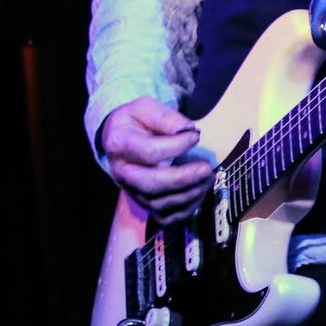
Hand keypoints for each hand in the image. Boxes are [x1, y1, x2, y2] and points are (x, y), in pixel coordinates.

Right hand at [97, 97, 213, 222]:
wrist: (119, 137)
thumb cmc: (135, 121)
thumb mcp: (145, 108)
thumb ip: (165, 117)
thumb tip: (189, 130)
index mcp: (119, 144)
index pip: (149, 152)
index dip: (176, 146)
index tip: (196, 137)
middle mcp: (121, 172)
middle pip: (151, 184)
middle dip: (183, 179)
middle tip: (206, 169)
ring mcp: (131, 191)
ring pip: (159, 204)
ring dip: (188, 194)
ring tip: (207, 178)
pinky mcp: (142, 203)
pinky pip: (164, 217)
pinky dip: (184, 211)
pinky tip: (199, 194)